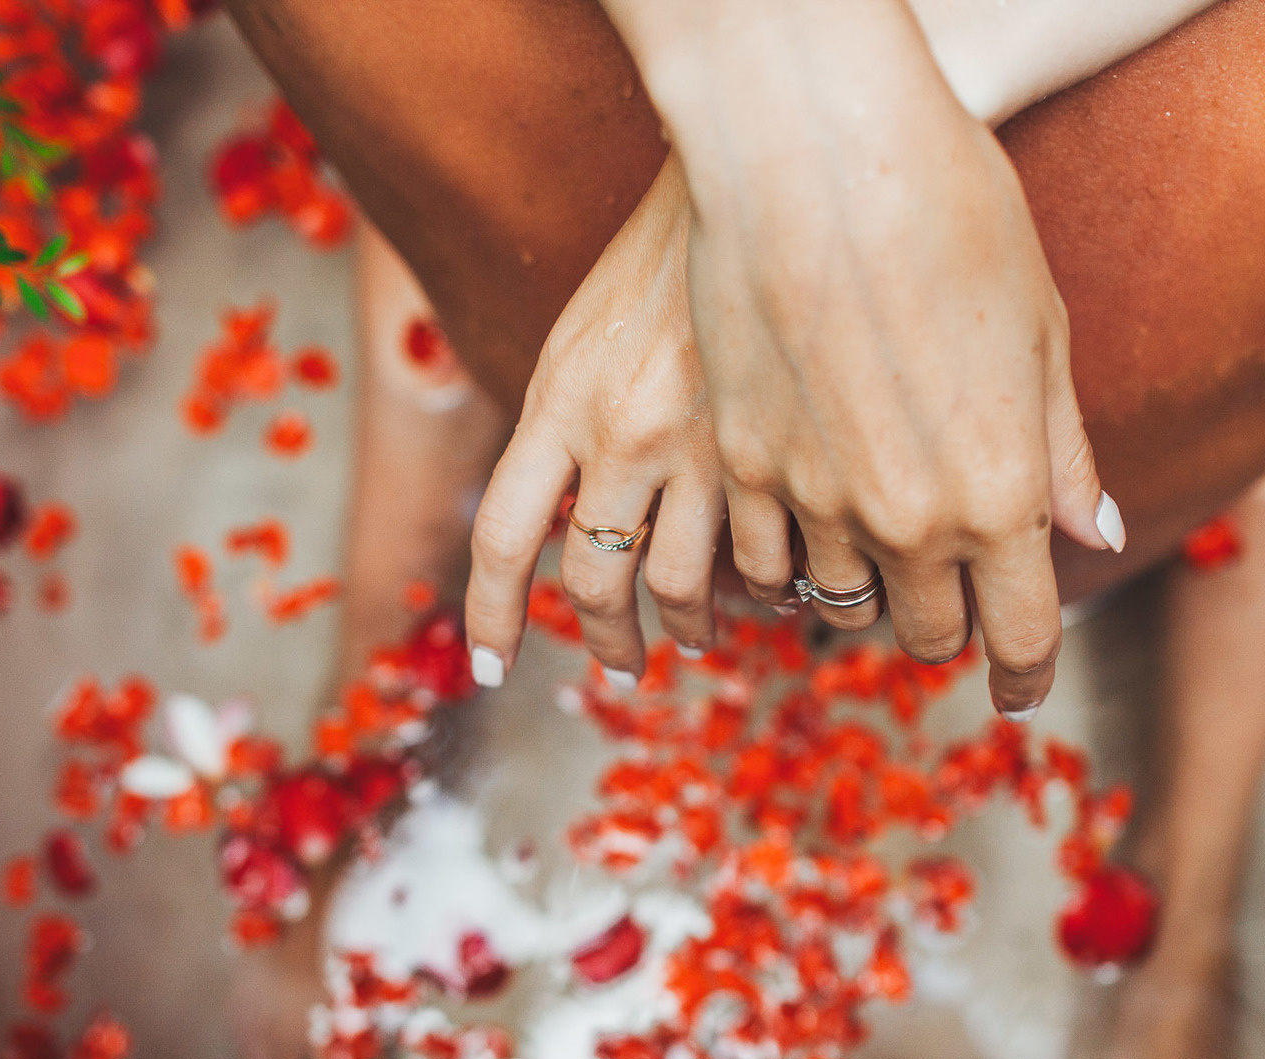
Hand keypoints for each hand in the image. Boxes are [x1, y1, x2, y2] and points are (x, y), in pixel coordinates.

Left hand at [465, 156, 723, 687]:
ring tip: (698, 635)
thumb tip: (569, 523)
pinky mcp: (773, 446)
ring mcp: (699, 443)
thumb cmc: (665, 262)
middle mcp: (618, 431)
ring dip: (688, 627)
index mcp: (557, 401)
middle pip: (594, 582)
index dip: (492, 617)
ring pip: (681, 584)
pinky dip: (758, 584)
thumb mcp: (583, 339)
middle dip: (604, 643)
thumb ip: (565, 428)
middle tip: (620, 668)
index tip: (491, 668)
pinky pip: (761, 552)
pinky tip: (767, 582)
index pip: (504, 537)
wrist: (755, 183)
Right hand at [645, 0, 1124, 716]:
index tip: (1021, 692)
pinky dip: (787, 556)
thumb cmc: (950, 214)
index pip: (1021, 636)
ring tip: (873, 544)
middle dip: (949, 624)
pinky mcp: (739, 465)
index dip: (1026, 677)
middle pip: (929, 631)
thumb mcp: (1040, 328)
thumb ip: (1060, 451)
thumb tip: (1096, 532)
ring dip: (865, 588)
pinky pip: (763, 557)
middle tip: (954, 592)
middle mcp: (907, 521)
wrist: (814, 150)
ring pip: (839, 600)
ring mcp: (814, 501)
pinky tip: (802, 517)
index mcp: (999, 496)